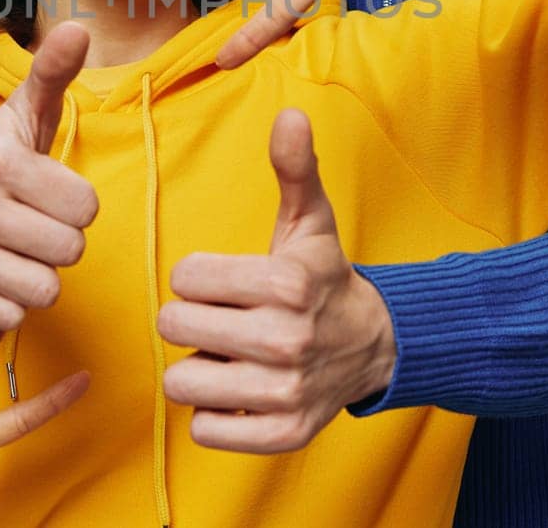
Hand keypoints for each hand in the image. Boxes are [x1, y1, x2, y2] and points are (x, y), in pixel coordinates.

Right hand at [0, 22, 97, 329]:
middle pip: (67, 252)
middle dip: (63, 240)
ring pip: (42, 290)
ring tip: (20, 246)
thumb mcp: (29, 110)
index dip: (79, 204)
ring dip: (40, 272)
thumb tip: (79, 28)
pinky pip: (9, 317)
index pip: (85, 210)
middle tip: (39, 222)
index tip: (55, 193)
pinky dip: (12, 300)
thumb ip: (55, 72)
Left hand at [156, 109, 395, 453]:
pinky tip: (239, 390)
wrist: (373, 345)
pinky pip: (203, 428)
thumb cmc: (323, 276)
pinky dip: (212, 413)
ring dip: (198, 368)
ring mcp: (285, 390)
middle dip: (190, 321)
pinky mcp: (282, 433)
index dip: (197, 278)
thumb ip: (294, 167)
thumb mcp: (309, 219)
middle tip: (223, 320)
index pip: (185, 278)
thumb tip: (290, 114)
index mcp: (287, 282)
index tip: (226, 282)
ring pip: (181, 381)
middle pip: (174, 327)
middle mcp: (288, 338)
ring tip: (230, 355)